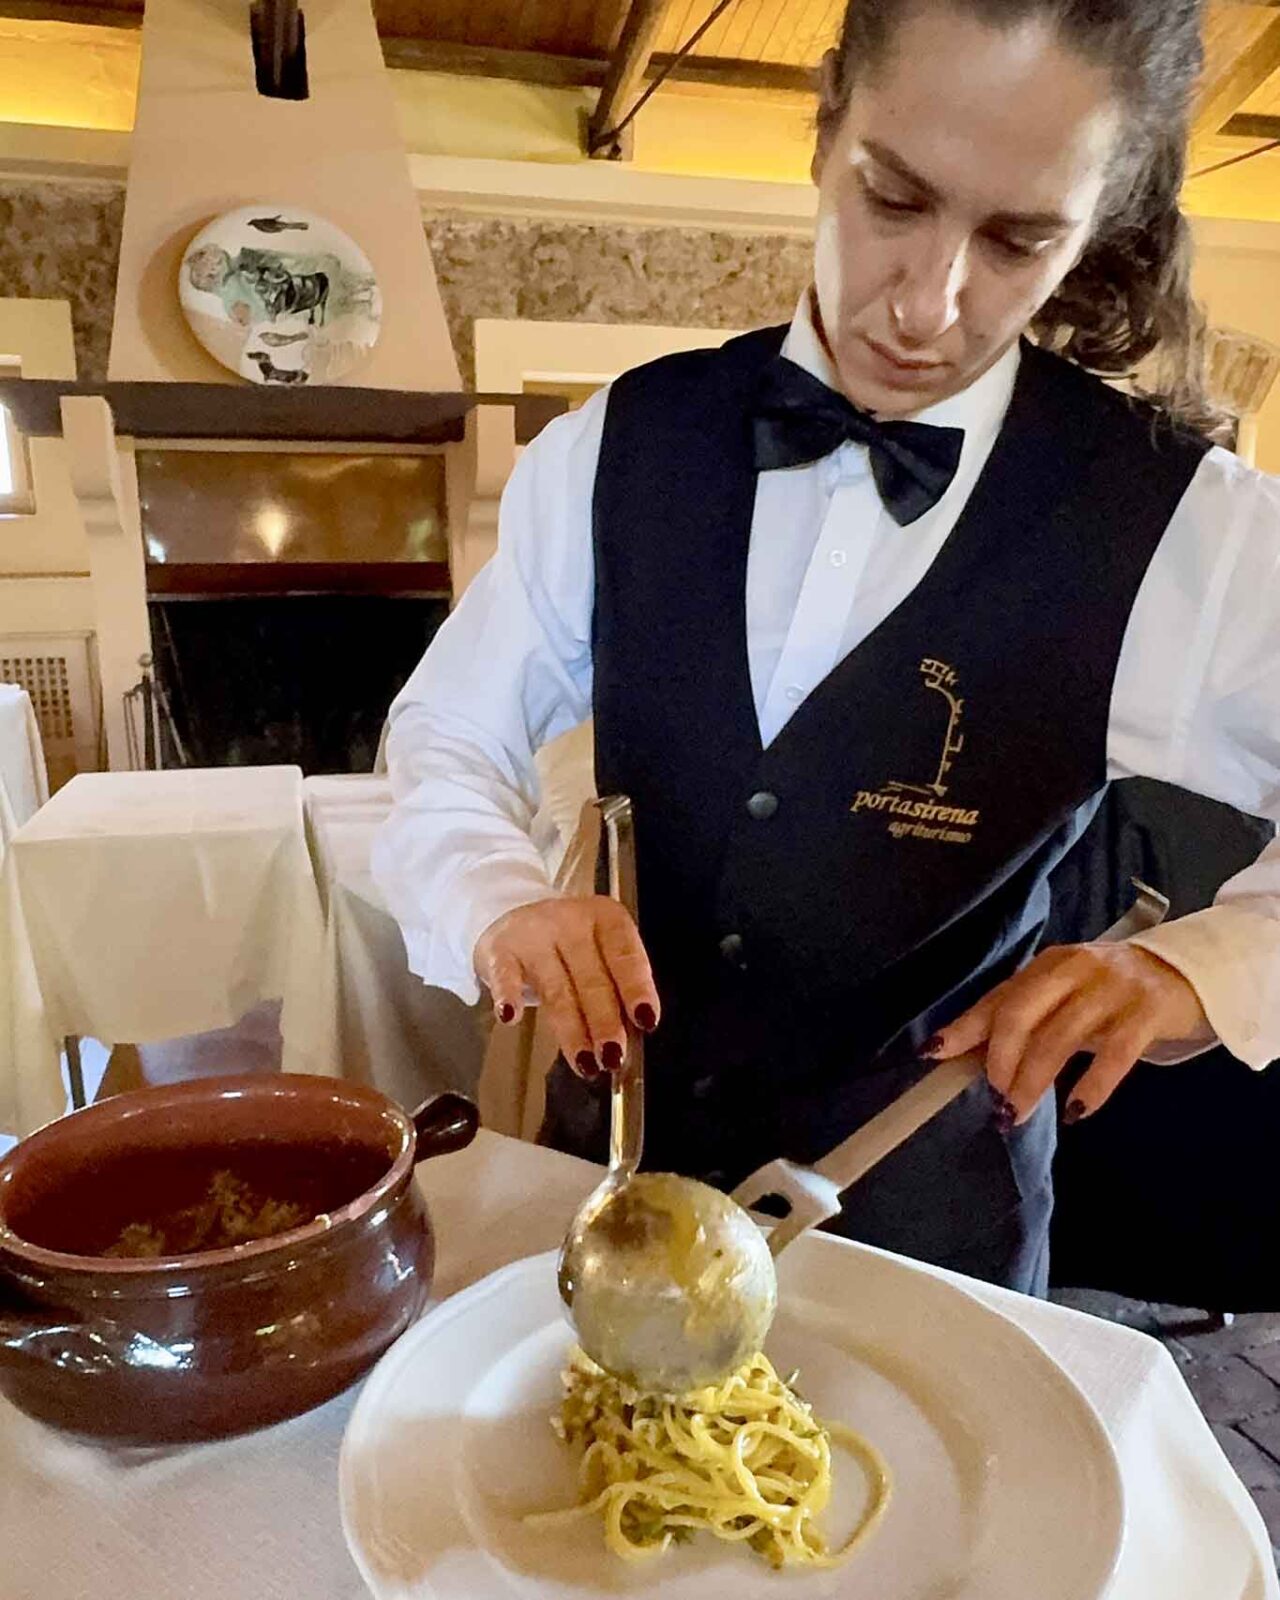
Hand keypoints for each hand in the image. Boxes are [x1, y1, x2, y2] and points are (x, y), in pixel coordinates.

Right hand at [475, 896, 659, 1077]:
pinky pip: (506, 977)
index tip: (646, 1020)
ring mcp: (534, 936)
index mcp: (606, 919)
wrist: (514, 919)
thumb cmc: (569, 946)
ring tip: (584, 1062)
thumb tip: (633, 1035)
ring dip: (571, 1030)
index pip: (625, 956)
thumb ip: (617, 987)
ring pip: (556, 990)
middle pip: (592, 979)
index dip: (637, 989)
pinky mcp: (500, 951)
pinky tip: (511, 1016)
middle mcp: (571, 923)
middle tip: (613, 1056)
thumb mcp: (600, 953)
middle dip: (605, 1022)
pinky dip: (509, 996)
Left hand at [925, 942, 1208, 1126]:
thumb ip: (1026, 1019)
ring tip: (1017, 1113)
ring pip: (1060, 1037)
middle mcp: (1074, 969)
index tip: (934, 1055)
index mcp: (1048, 965)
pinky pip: (1114, 1054)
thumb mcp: (1066, 998)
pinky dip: (1091, 1086)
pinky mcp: (1147, 1011)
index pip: (998, 998)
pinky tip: (1075, 1110)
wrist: (1185, 972)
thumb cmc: (1111, 993)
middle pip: (1021, 1013)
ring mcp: (1111, 988)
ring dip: (1033, 1081)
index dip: (964, 1028)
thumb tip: (972, 1054)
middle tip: (996, 1099)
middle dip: (1000, 1061)